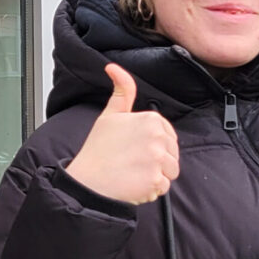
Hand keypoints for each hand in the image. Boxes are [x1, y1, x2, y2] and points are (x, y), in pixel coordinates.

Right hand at [65, 64, 178, 203]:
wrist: (87, 180)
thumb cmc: (98, 150)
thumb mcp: (110, 115)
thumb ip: (122, 91)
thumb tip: (114, 68)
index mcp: (151, 119)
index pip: (168, 136)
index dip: (153, 146)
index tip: (135, 150)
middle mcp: (157, 137)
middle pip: (172, 154)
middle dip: (156, 162)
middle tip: (132, 162)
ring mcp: (157, 159)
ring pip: (171, 171)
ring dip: (155, 176)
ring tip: (133, 173)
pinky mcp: (156, 180)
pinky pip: (164, 187)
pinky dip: (151, 190)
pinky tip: (134, 184)